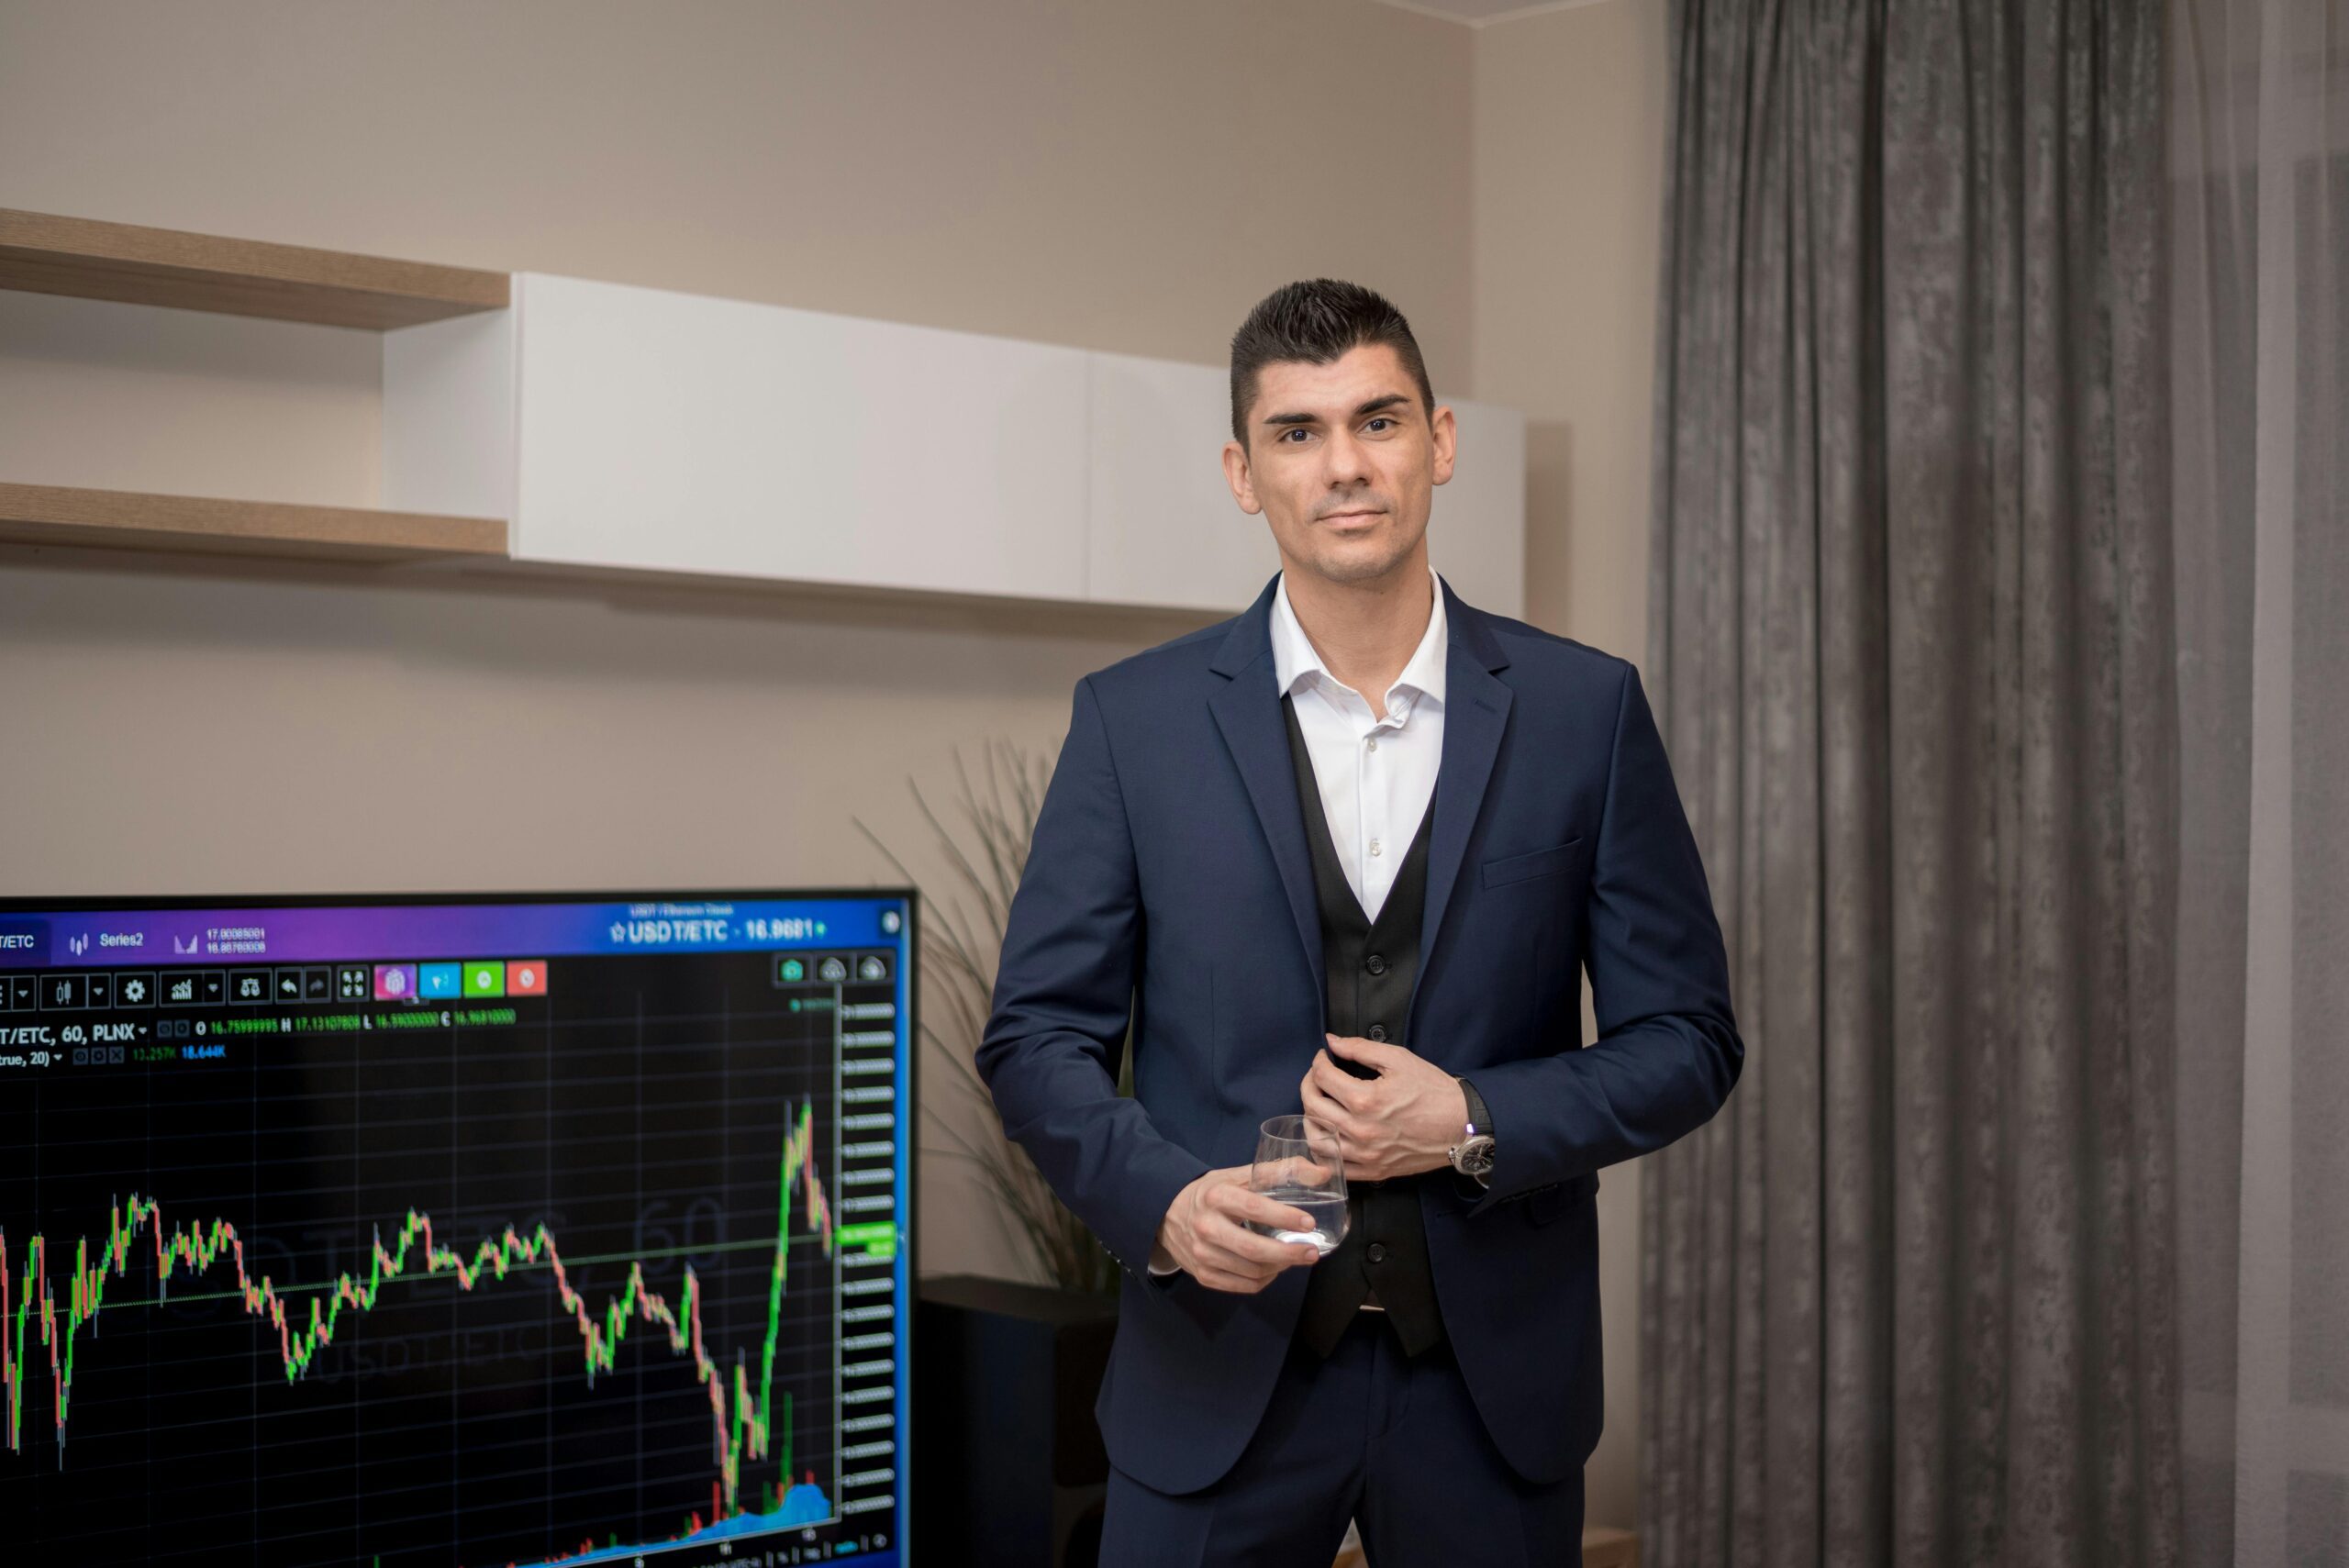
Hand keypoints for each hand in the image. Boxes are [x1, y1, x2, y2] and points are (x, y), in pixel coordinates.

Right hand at [1150, 1166, 1321, 1291]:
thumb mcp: (1237, 1175)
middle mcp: (1206, 1227)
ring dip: (1280, 1267)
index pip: (1254, 1208)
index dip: (1283, 1217)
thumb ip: (1279, 1171)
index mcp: (1216, 1196)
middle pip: (1253, 1249)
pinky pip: (1244, 1285)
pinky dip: (1265, 1280)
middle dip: (1288, 1253)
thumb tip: (1323, 1172)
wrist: (1167, 1213)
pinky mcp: (1203, 1275)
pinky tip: (1275, 1268)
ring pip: (1252, 1271)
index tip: (1309, 1223)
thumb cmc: (1211, 1192)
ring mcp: (1202, 1255)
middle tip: (1312, 1252)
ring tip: (1295, 1257)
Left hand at [1298, 1032, 1466, 1181]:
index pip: (1322, 1078)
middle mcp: (1360, 1130)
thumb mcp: (1398, 1059)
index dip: (1318, 1062)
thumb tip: (1332, 1042)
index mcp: (1365, 1100)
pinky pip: (1334, 1165)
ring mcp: (1365, 1155)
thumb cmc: (1433, 1091)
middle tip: (1317, 1076)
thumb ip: (1360, 1048)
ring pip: (1316, 1138)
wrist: (1461, 1125)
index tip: (1325, 1057)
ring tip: (1319, 1104)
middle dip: (1309, 1084)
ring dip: (1311, 1117)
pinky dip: (1323, 1149)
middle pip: (1313, 1106)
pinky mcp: (1373, 1171)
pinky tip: (1327, 1134)